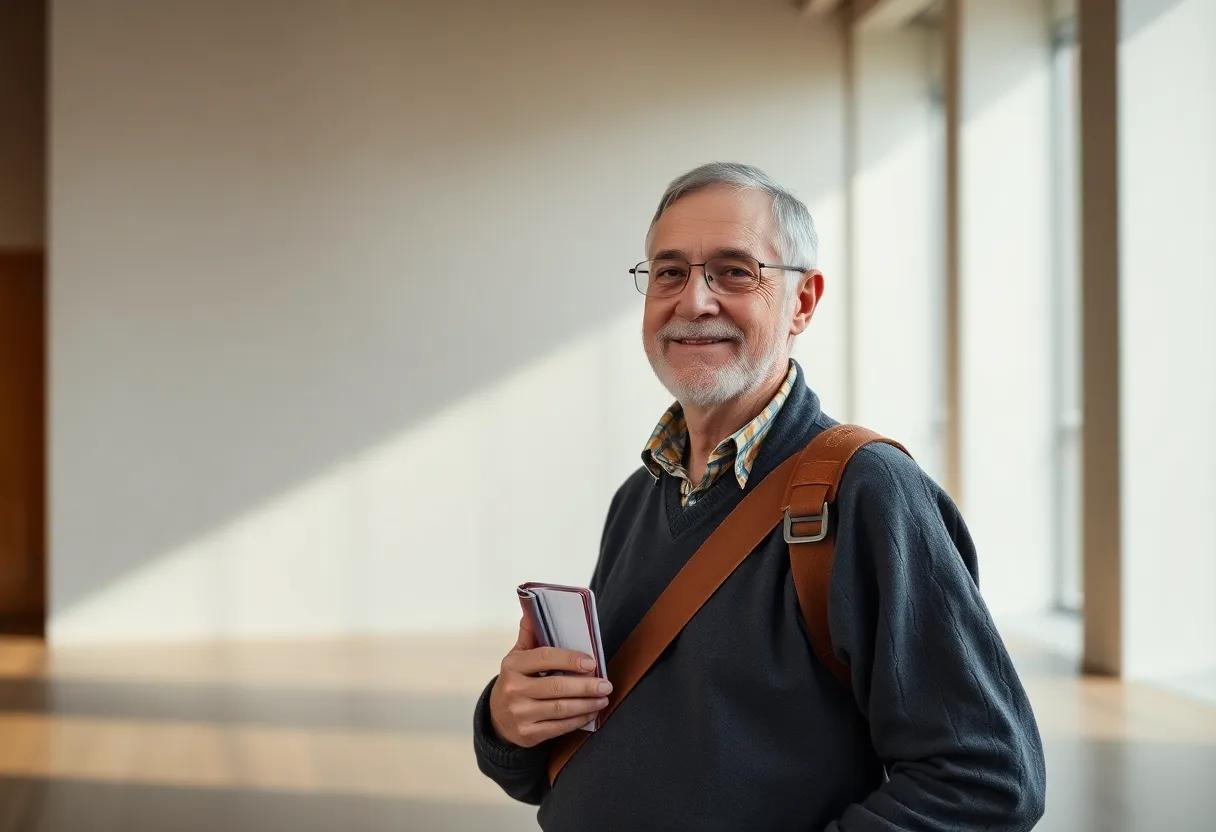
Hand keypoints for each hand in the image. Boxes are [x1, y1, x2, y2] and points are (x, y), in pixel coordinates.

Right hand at [488, 615, 612, 747]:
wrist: (498, 718)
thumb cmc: (516, 680)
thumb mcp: (517, 656)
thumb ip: (529, 634)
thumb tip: (533, 609)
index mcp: (513, 665)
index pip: (545, 657)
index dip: (570, 659)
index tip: (591, 662)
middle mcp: (513, 689)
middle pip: (557, 686)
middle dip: (586, 686)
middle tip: (606, 684)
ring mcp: (520, 713)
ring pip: (561, 709)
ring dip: (587, 704)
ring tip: (603, 698)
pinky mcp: (527, 734)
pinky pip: (559, 727)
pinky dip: (579, 720)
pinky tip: (591, 713)